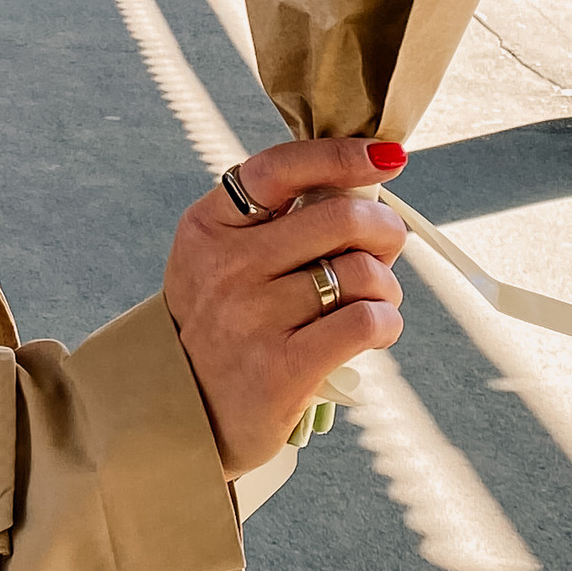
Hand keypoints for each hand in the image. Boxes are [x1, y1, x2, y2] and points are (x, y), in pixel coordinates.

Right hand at [162, 137, 407, 474]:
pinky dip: (386, 322)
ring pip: (360, 274)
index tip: (386, 156)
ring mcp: (252, 318)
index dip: (341, 154)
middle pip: (339, 218)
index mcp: (209, 227)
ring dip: (386, 285)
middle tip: (387, 245)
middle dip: (384, 228)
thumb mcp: (219, 260)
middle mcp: (227, 267)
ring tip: (374, 300)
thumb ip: (272, 222)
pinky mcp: (282, 369)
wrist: (184, 415)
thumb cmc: (220, 326)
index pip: (280, 168)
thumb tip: (361, 187)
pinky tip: (376, 328)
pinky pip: (364, 322)